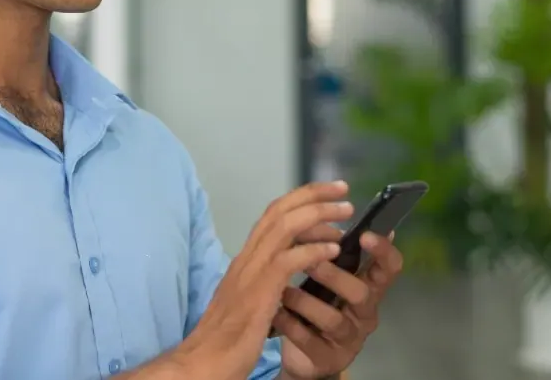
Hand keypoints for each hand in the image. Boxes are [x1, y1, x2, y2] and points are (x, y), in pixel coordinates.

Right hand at [177, 180, 354, 379]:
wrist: (206, 360)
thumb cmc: (227, 335)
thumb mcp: (248, 297)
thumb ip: (264, 278)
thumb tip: (285, 266)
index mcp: (246, 258)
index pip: (272, 214)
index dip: (301, 199)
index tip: (327, 194)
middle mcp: (247, 257)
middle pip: (279, 210)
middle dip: (313, 195)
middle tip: (342, 189)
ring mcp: (252, 272)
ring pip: (284, 226)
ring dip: (318, 215)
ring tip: (344, 214)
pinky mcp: (259, 291)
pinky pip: (289, 260)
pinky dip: (313, 250)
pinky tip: (333, 250)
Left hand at [273, 231, 403, 379]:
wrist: (304, 351)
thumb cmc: (319, 302)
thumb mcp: (328, 274)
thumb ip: (330, 246)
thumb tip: (329, 203)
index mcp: (368, 286)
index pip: (389, 268)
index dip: (382, 251)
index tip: (364, 234)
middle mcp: (364, 312)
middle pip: (362, 292)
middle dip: (335, 275)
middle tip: (311, 262)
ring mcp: (347, 338)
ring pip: (334, 319)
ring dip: (306, 301)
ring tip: (284, 292)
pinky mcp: (326, 358)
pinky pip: (308, 340)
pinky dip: (289, 323)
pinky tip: (274, 312)